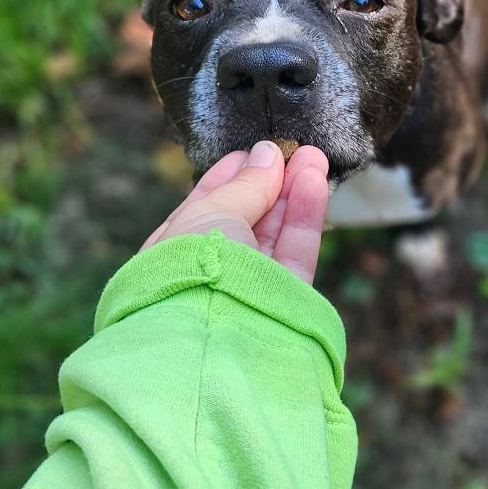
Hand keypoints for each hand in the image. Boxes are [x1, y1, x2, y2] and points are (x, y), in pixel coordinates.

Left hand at [140, 141, 330, 284]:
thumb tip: (268, 153)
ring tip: (314, 156)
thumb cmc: (192, 268)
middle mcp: (209, 271)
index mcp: (172, 252)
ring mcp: (247, 287)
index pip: (205, 207)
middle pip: (246, 218)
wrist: (211, 341)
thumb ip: (245, 185)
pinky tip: (315, 181)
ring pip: (275, 233)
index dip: (230, 176)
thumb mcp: (210, 212)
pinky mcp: (283, 301)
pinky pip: (295, 252)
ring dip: (294, 192)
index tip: (254, 151)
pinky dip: (306, 216)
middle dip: (270, 181)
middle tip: (294, 147)